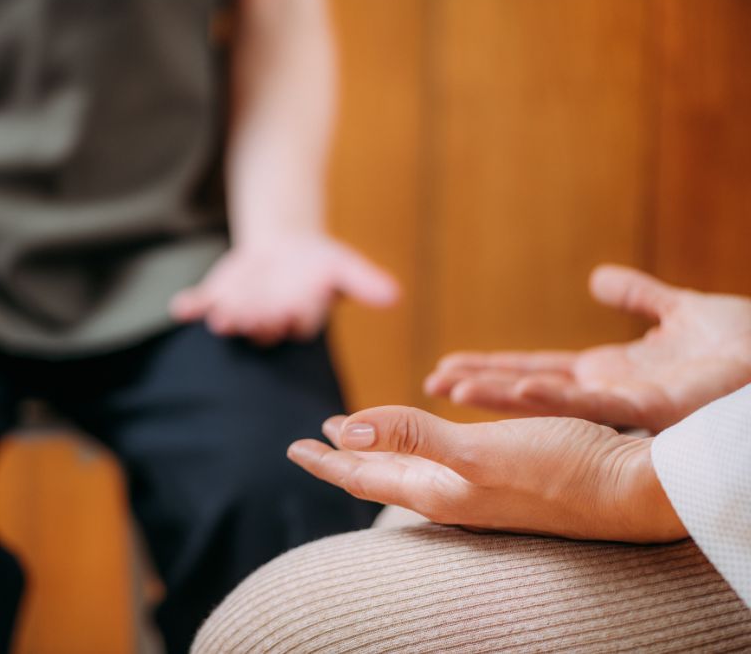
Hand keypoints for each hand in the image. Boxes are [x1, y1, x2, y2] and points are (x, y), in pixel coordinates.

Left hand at [170, 234, 398, 344]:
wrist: (280, 247)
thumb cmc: (316, 261)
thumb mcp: (342, 265)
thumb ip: (365, 282)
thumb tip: (396, 297)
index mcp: (300, 319)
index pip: (299, 321)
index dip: (295, 314)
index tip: (292, 306)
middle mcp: (268, 323)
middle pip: (263, 325)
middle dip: (258, 319)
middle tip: (251, 316)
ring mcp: (239, 313)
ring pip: (233, 320)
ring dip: (226, 318)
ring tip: (219, 317)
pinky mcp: (215, 300)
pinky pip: (200, 307)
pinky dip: (190, 307)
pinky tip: (181, 307)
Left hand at [288, 407, 686, 542]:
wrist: (634, 490)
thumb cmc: (561, 471)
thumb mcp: (478, 452)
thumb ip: (411, 439)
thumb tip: (344, 433)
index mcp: (438, 491)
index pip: (363, 476)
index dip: (326, 460)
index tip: (294, 446)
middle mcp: (453, 495)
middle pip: (381, 475)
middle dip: (344, 459)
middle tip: (315, 441)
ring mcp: (481, 490)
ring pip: (411, 471)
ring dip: (379, 454)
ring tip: (360, 438)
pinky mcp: (508, 477)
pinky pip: (445, 464)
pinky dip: (420, 449)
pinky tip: (431, 443)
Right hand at [425, 265, 750, 431]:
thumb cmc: (745, 345)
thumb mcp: (681, 311)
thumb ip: (639, 295)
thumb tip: (597, 278)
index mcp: (608, 375)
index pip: (533, 370)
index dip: (490, 369)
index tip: (446, 369)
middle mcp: (608, 396)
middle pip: (527, 391)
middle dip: (478, 388)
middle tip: (429, 386)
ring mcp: (628, 406)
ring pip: (550, 404)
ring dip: (499, 398)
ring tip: (453, 392)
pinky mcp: (655, 407)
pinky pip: (596, 405)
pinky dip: (554, 399)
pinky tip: (517, 392)